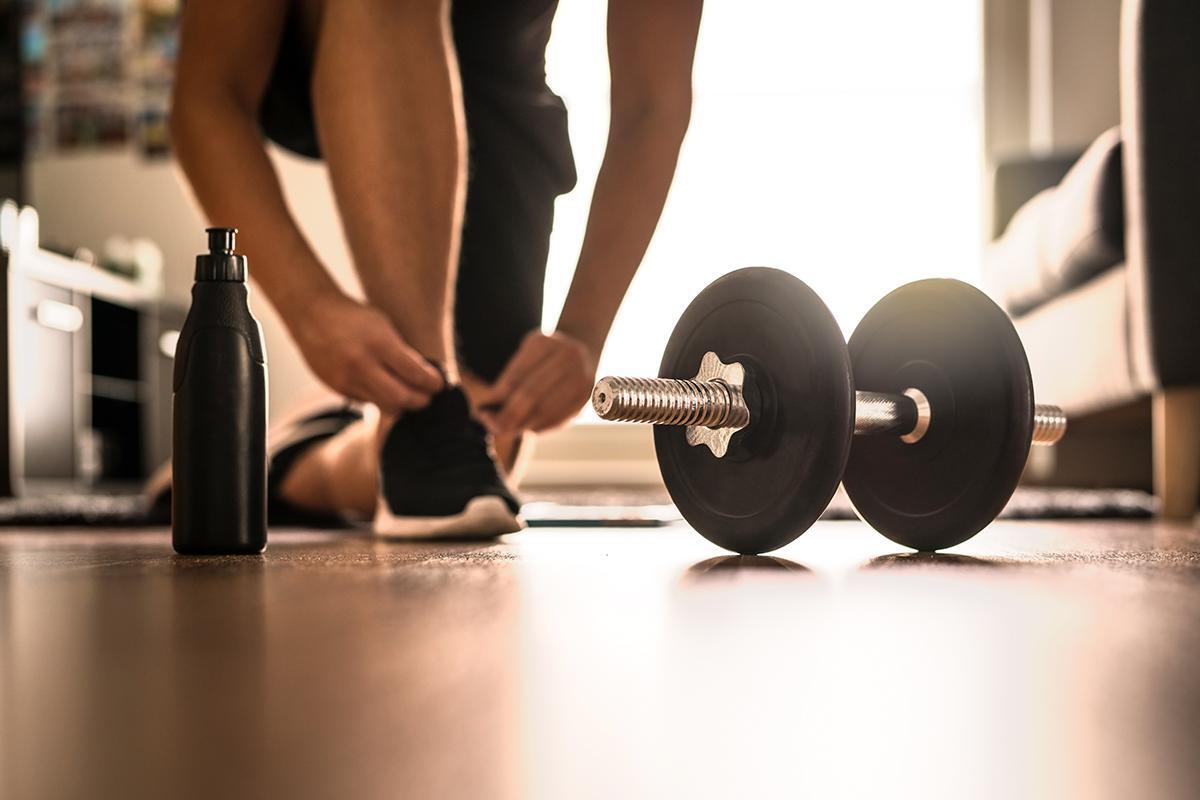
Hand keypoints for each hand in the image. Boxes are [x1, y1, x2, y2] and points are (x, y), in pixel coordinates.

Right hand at [288, 290, 443, 413]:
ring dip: (401, 403)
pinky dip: (379, 398)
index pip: (415, 374)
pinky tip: (384, 389)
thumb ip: (402, 352)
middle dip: (420, 400)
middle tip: (428, 396)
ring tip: (409, 395)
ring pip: (384, 405)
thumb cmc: (354, 316)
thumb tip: (425, 378)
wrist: (311, 313)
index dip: (433, 383)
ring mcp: (346, 378)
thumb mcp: (383, 325)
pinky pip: (366, 401)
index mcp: (379, 343)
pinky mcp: (336, 387)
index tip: (439, 384)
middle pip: (401, 398)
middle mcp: (361, 364)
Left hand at [476, 330, 597, 434]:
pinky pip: (560, 417)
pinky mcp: (587, 395)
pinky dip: (541, 426)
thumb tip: (492, 408)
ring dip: (524, 424)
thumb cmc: (543, 356)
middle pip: (531, 393)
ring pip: (546, 409)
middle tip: (495, 428)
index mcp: (543, 342)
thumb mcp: (527, 354)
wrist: (583, 346)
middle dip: (510, 414)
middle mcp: (567, 356)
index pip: (516, 376)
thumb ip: (511, 378)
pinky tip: (529, 428)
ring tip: (509, 431)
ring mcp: (581, 376)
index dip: (500, 397)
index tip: (485, 411)